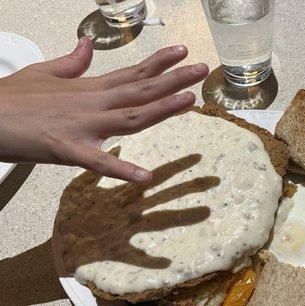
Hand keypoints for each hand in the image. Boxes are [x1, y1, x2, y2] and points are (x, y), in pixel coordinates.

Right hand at [0, 37, 208, 182]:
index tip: (183, 53)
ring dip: (161, 109)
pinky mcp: (66, 149)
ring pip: (130, 117)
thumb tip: (87, 46)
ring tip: (190, 99)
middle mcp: (92, 103)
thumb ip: (71, 63)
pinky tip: (145, 177)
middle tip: (201, 69)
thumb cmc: (10, 99)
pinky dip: (121, 169)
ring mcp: (82, 126)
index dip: (160, 64)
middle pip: (140, 90)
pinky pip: (99, 162)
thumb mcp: (44, 74)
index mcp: (88, 88)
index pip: (132, 73)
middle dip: (173, 80)